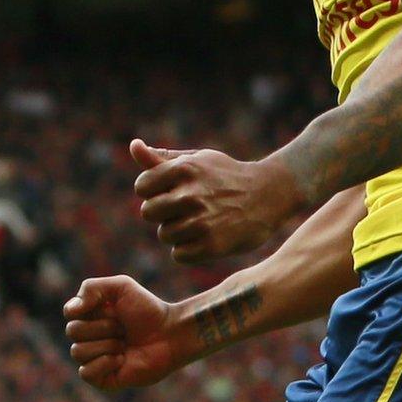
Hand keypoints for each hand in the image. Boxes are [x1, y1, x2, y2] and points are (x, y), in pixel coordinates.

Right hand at [62, 276, 191, 390]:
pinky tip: (122, 360)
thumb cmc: (147, 310)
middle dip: (103, 328)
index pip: (70, 314)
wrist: (170, 334)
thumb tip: (69, 312)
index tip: (114, 309)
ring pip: (78, 352)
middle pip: (73, 332)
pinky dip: (104, 364)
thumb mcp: (120, 286)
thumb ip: (90, 288)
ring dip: (106, 345)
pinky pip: (86, 373)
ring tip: (125, 345)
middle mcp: (89, 338)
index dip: (92, 311)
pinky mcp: (104, 379)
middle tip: (124, 328)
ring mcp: (95, 359)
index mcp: (89, 316)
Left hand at [131, 139, 302, 262]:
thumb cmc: (225, 176)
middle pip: (148, 212)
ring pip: (164, 235)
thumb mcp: (197, 160)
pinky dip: (188, 250)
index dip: (152, 191)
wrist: (268, 195)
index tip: (169, 192)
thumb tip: (133, 146)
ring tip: (198, 222)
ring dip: (177, 232)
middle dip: (162, 213)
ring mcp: (202, 222)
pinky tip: (204, 238)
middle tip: (183, 209)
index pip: (141, 187)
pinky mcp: (212, 246)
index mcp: (184, 169)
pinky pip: (179, 254)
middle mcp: (191, 195)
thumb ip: (161, 158)